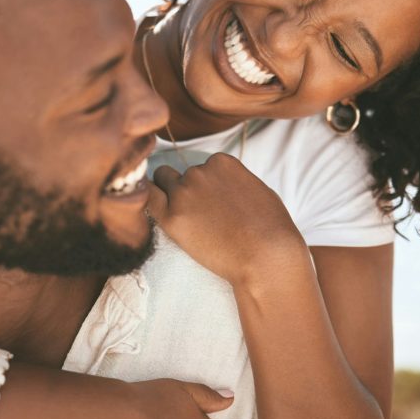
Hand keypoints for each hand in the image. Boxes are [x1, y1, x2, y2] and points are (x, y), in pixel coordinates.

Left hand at [147, 153, 307, 286]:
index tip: (213, 204)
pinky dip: (149, 202)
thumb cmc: (271, 229)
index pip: (203, 167)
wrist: (266, 256)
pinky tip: (156, 213)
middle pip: (181, 175)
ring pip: (162, 183)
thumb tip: (225, 188)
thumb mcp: (258, 191)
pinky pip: (148, 200)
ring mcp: (184, 193)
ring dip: (168, 196)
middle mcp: (199, 171)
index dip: (206, 186)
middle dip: (186, 190)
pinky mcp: (171, 217)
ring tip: (185, 221)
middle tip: (198, 215)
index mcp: (222, 162)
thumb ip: (235, 183)